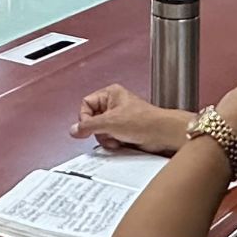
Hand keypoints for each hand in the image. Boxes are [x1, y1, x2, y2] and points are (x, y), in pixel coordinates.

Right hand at [72, 84, 189, 154]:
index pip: (86, 104)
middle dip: (99, 130)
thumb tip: (74, 130)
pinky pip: (109, 138)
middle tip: (107, 132)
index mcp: (110, 94)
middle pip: (92, 119)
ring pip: (100, 131)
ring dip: (106, 138)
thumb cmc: (144, 121)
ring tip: (117, 138)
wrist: (162, 134)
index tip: (88, 128)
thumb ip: (88, 126)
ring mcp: (119, 118)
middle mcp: (114, 104)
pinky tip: (121, 142)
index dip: (85, 118)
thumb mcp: (110, 122)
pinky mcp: (124, 130)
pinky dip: (113, 142)